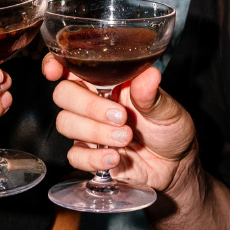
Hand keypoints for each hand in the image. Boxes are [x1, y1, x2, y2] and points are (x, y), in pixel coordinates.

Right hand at [42, 53, 196, 193]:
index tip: (55, 72)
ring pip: (66, 123)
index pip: (72, 65)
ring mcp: (88, 128)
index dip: (56, 63)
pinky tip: (114, 158)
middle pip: (63, 94)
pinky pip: (74, 154)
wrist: (175, 166)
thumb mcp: (168, 110)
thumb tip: (149, 75)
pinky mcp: (89, 154)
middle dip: (88, 106)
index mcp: (108, 81)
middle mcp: (93, 101)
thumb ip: (152, 95)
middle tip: (120, 117)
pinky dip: (92, 158)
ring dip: (95, 131)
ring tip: (125, 138)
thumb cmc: (170, 129)